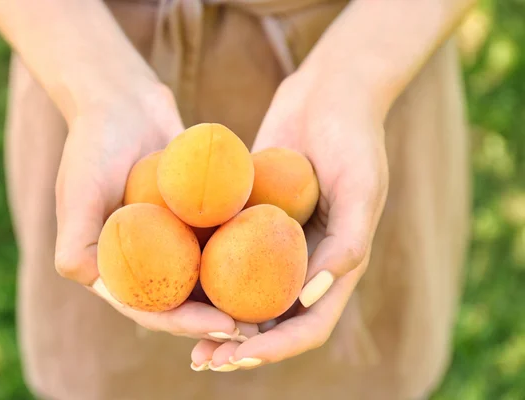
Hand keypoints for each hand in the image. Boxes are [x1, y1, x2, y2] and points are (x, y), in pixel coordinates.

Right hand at [53, 78, 255, 341]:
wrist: (123, 103)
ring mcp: (172, 241)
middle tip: (258, 325)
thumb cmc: (95, 143)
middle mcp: (146, 260)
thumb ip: (76, 240)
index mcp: (113, 268)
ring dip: (237, 294)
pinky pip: (220, 241)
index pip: (150, 308)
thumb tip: (88, 281)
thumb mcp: (80, 189)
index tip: (223, 325)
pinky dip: (244, 253)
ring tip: (275, 305)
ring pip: (206, 277)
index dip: (185, 323)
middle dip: (218, 317)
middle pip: (183, 301)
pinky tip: (278, 260)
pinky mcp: (193, 220)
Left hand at [190, 71, 388, 369]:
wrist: (329, 95)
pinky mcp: (250, 218)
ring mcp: (274, 242)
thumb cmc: (355, 139)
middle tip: (203, 360)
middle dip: (241, 348)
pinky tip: (176, 282)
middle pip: (272, 321)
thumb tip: (309, 298)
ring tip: (184, 338)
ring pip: (244, 294)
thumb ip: (348, 244)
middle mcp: (304, 262)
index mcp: (335, 266)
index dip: (277, 349)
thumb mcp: (362, 189)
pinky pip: (226, 253)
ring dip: (218, 320)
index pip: (309, 325)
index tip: (241, 358)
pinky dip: (205, 274)